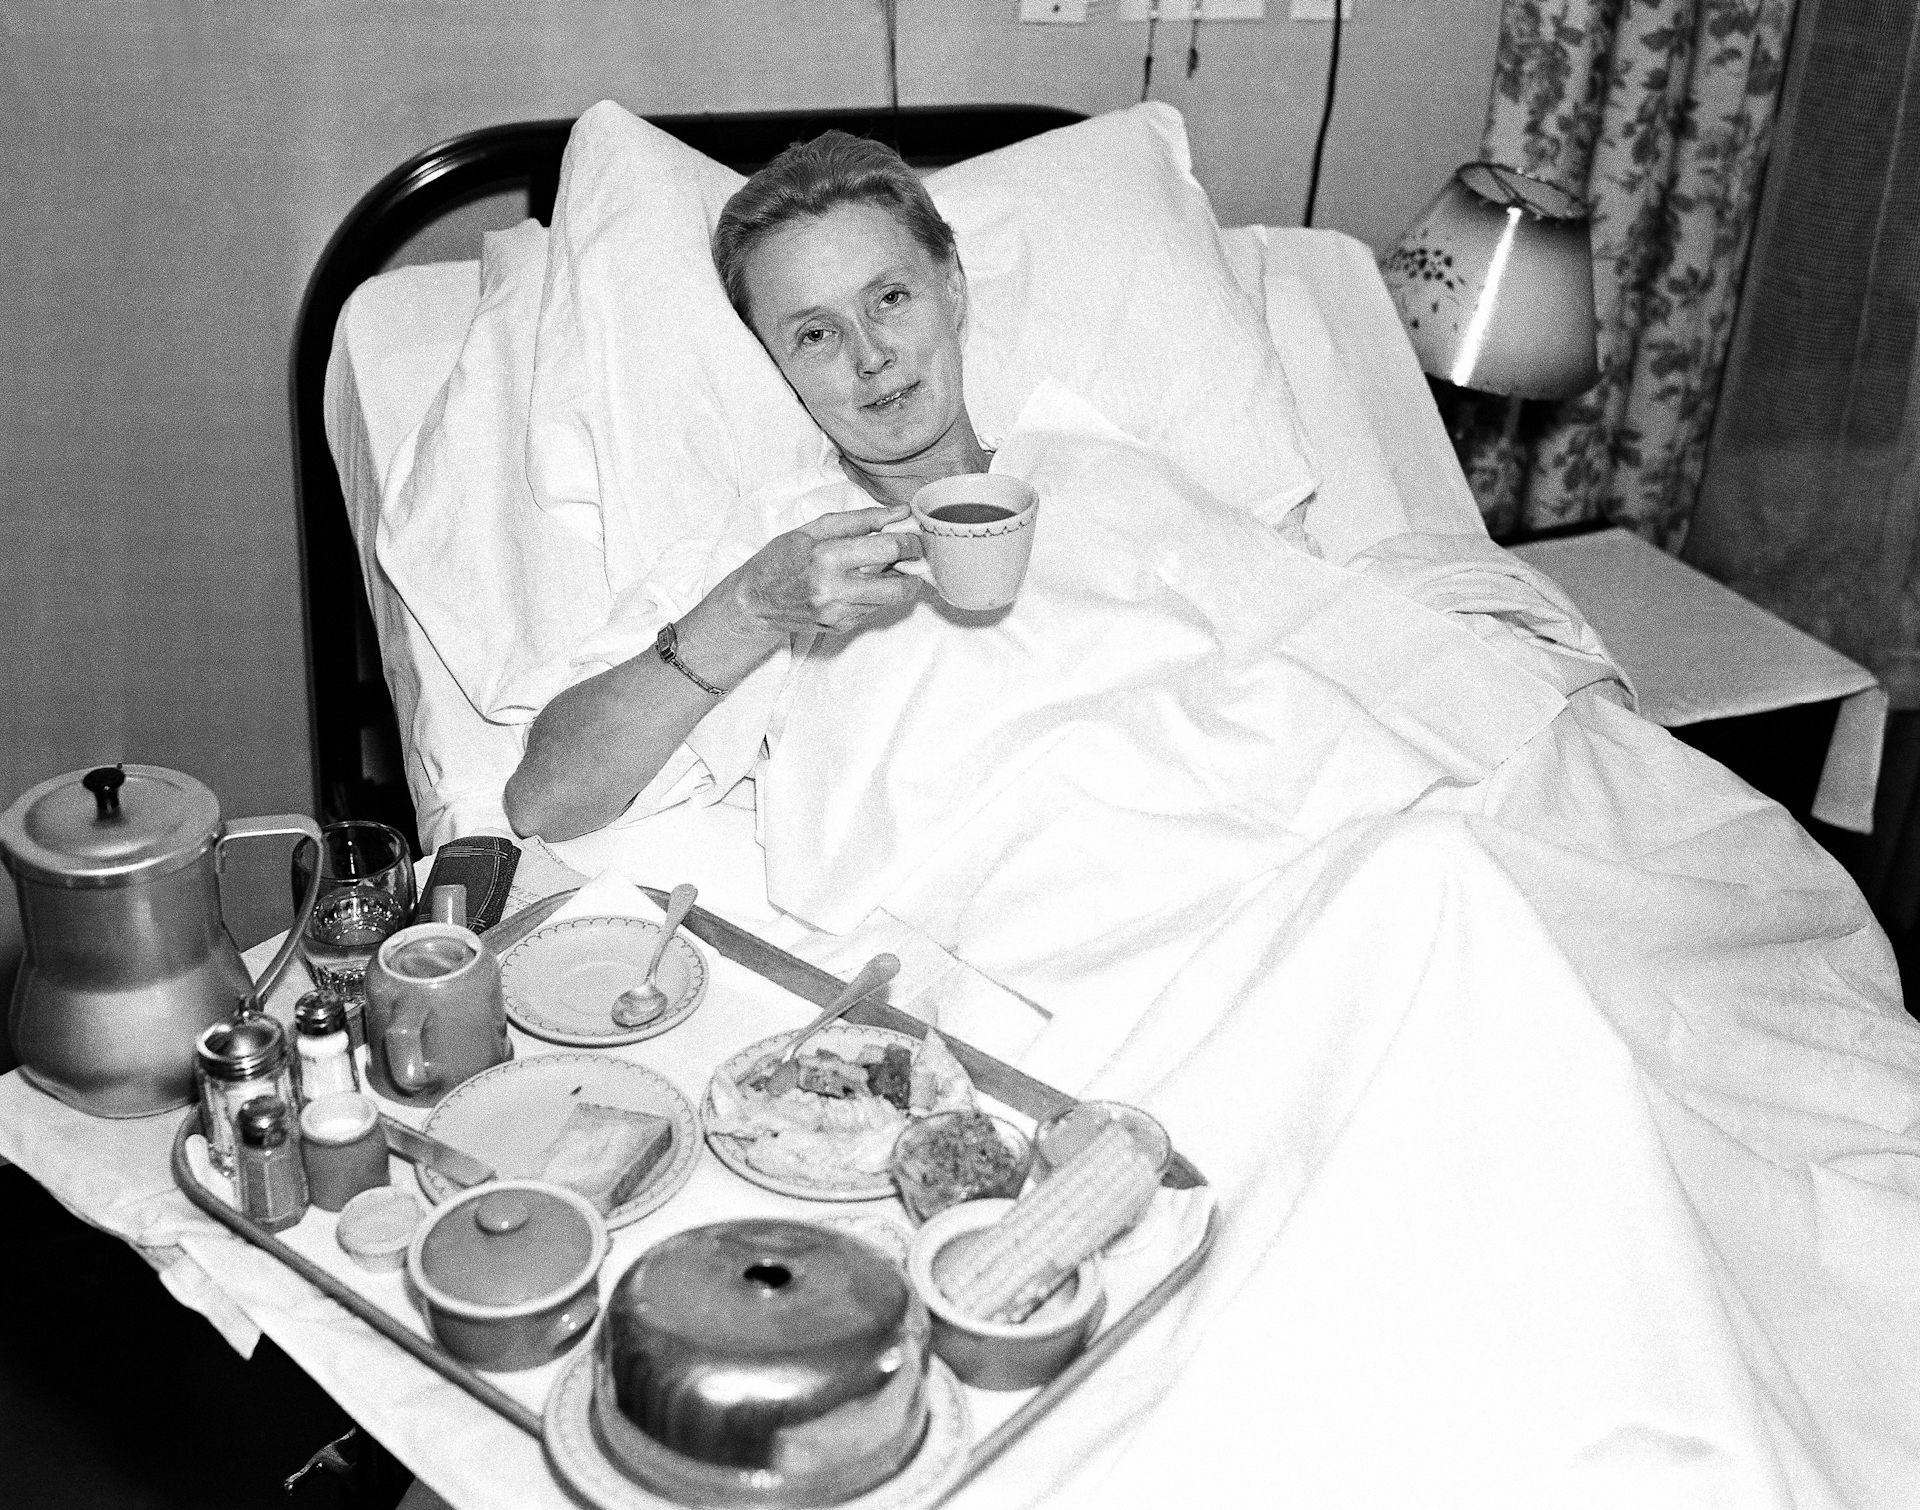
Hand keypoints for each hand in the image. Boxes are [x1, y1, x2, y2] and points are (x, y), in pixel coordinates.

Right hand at [734, 504, 924, 634]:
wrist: (754, 601)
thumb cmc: (781, 559)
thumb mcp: (814, 529)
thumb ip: (861, 520)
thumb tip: (900, 512)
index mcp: (827, 557)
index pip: (888, 549)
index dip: (911, 543)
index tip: (915, 539)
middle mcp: (835, 590)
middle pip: (899, 586)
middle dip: (914, 571)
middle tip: (913, 558)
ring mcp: (839, 613)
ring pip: (890, 600)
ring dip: (896, 583)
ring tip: (882, 568)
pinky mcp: (841, 627)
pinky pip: (874, 609)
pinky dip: (876, 595)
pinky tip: (860, 585)